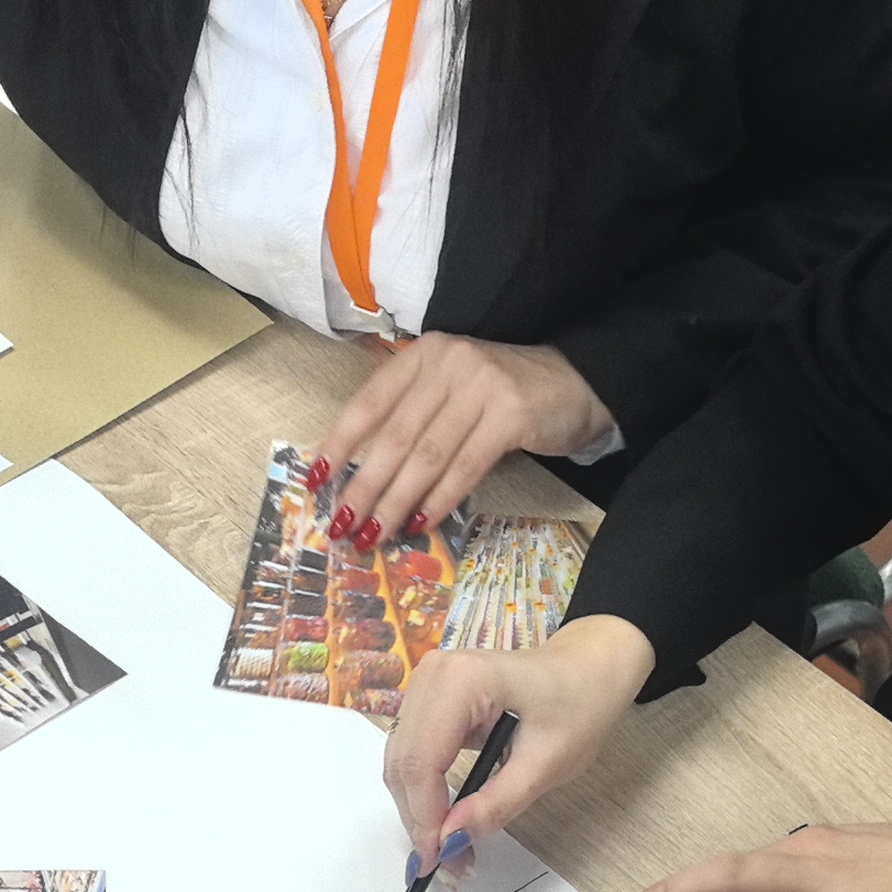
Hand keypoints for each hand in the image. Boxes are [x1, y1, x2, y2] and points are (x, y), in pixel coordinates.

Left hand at [312, 336, 610, 555]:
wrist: (577, 384)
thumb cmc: (502, 396)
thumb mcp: (450, 392)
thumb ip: (411, 418)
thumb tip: (362, 477)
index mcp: (423, 356)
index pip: (369, 403)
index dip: (339, 444)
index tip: (315, 481)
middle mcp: (448, 363)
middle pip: (394, 435)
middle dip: (364, 486)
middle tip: (342, 526)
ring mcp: (481, 385)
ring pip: (426, 455)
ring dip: (396, 501)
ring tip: (374, 535)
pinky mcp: (511, 414)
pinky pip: (465, 466)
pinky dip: (440, 498)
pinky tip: (421, 523)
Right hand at [383, 615, 653, 869]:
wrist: (588, 670)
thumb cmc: (579, 705)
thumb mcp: (549, 763)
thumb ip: (497, 803)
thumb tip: (451, 841)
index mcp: (463, 680)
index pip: (422, 759)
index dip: (424, 817)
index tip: (436, 863)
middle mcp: (432, 675)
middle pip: (403, 763)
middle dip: (420, 820)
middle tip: (446, 868)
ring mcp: (426, 684)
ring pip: (401, 762)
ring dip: (418, 811)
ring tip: (449, 851)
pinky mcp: (428, 700)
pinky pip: (412, 754)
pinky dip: (423, 792)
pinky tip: (445, 821)